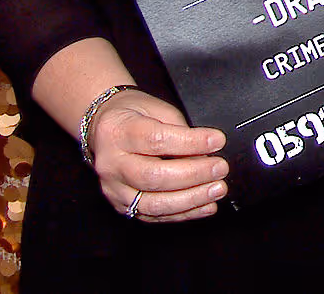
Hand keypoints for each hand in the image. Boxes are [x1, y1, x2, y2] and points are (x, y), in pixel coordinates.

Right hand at [89, 89, 228, 221]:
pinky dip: (183, 213)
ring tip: (216, 190)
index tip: (217, 141)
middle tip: (220, 168)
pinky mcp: (121, 206)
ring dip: (191, 199)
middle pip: (154, 176)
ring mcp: (114, 189)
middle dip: (194, 175)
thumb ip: (180, 130)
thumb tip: (205, 155)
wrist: (103, 130)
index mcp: (118, 132)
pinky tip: (204, 206)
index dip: (191, 143)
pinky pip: (154, 216)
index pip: (157, 140)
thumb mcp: (156, 109)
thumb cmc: (132, 115)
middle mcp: (112, 164)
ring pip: (154, 203)